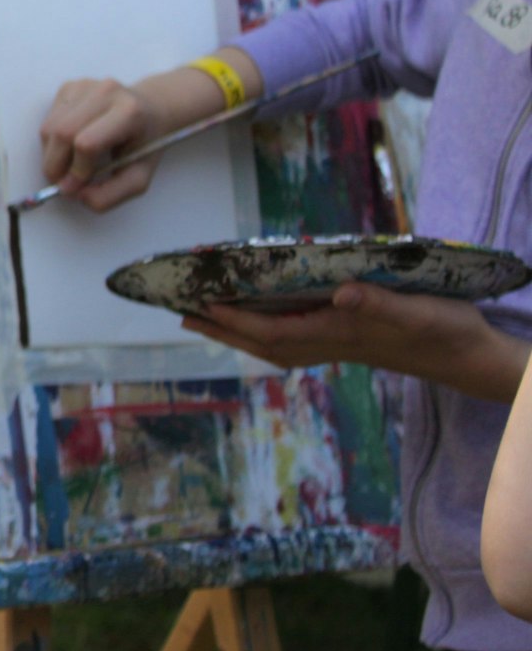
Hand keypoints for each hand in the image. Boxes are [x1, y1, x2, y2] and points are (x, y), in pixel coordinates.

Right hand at [39, 78, 165, 210]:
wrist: (150, 110)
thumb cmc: (144, 145)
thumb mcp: (138, 178)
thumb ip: (110, 195)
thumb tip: (75, 194)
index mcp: (130, 112)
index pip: (87, 143)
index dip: (76, 170)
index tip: (76, 187)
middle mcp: (106, 91)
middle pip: (62, 133)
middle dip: (56, 166)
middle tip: (62, 183)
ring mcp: (86, 86)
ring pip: (49, 128)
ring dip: (51, 154)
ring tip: (68, 164)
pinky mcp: (70, 86)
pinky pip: (48, 119)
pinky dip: (51, 140)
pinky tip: (70, 143)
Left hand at [182, 283, 529, 401]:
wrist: (469, 356)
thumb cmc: (445, 329)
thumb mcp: (417, 310)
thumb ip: (379, 303)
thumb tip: (341, 294)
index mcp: (340, 333)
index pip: (274, 330)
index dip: (237, 319)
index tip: (202, 304)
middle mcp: (330, 343)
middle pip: (263, 341)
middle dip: (222, 328)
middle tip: (182, 314)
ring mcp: (337, 345)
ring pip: (274, 342)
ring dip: (237, 332)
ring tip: (204, 319)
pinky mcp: (347, 341)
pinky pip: (292, 340)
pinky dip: (267, 332)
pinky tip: (259, 323)